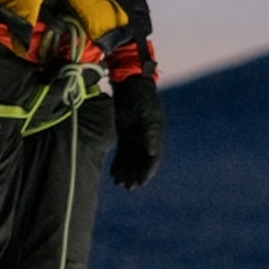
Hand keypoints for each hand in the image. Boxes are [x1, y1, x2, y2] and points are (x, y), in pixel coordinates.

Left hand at [110, 74, 163, 189]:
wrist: (128, 82)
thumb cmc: (140, 96)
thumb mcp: (146, 114)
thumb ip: (149, 132)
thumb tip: (152, 152)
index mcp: (155, 133)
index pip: (152, 157)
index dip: (147, 171)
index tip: (141, 182)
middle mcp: (146, 137)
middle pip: (141, 161)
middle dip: (135, 174)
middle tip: (128, 186)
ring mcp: (134, 135)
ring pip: (130, 159)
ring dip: (126, 171)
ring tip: (119, 183)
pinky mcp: (124, 133)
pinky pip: (122, 152)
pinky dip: (119, 163)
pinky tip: (113, 173)